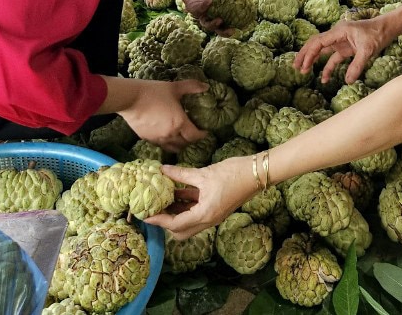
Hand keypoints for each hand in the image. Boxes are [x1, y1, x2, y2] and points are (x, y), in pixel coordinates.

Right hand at [117, 79, 208, 152]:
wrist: (130, 99)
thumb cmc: (153, 92)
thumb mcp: (174, 87)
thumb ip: (192, 87)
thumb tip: (206, 86)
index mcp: (179, 124)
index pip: (194, 136)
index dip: (202, 135)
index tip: (205, 131)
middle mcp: (170, 135)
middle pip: (184, 144)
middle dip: (191, 140)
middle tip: (193, 133)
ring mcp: (157, 139)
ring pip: (173, 148)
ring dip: (179, 144)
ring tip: (181, 137)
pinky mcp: (147, 139)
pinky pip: (161, 145)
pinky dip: (167, 142)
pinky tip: (166, 134)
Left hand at [146, 156, 260, 238]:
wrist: (257, 173)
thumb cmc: (233, 173)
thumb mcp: (204, 173)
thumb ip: (181, 174)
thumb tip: (162, 170)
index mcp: (205, 215)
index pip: (175, 224)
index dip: (159, 220)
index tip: (145, 215)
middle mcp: (208, 220)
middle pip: (181, 231)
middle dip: (166, 222)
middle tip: (154, 209)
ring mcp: (212, 215)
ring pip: (188, 223)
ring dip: (175, 214)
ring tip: (162, 199)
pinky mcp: (215, 208)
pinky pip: (196, 212)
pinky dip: (185, 206)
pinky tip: (177, 193)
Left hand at [174, 0, 254, 32]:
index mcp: (220, 8)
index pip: (227, 21)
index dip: (232, 26)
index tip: (241, 28)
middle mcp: (210, 12)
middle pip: (217, 27)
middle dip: (223, 32)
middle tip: (230, 31)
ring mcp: (201, 12)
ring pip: (206, 24)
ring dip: (213, 24)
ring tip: (219, 20)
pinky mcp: (192, 8)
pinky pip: (198, 11)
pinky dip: (203, 8)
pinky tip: (208, 2)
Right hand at [295, 16, 392, 83]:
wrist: (387, 29)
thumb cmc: (377, 35)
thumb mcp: (368, 50)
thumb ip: (357, 65)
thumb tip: (348, 81)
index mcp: (339, 31)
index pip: (318, 42)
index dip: (309, 53)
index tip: (303, 65)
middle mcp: (337, 35)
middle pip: (316, 44)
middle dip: (305, 55)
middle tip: (295, 67)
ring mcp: (341, 42)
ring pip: (322, 50)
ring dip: (313, 60)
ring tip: (303, 71)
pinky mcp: (346, 48)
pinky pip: (333, 58)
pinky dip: (327, 67)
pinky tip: (324, 79)